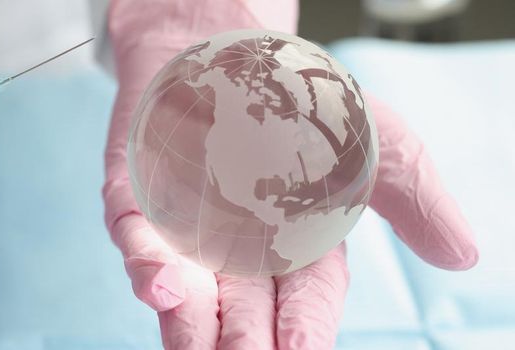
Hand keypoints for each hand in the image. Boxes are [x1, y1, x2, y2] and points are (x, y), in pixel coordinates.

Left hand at [103, 0, 477, 347]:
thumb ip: (411, 196)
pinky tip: (160, 286)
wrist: (230, 52)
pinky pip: (135, 241)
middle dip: (243, 344)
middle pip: (241, 314)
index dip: (303, 330)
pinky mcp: (134, 203)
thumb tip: (463, 254)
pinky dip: (146, 266)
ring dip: (189, 328)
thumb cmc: (304, 104)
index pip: (303, 304)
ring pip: (185, 296)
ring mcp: (181, 232)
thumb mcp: (375, 140)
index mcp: (296, 251)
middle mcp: (236, 254)